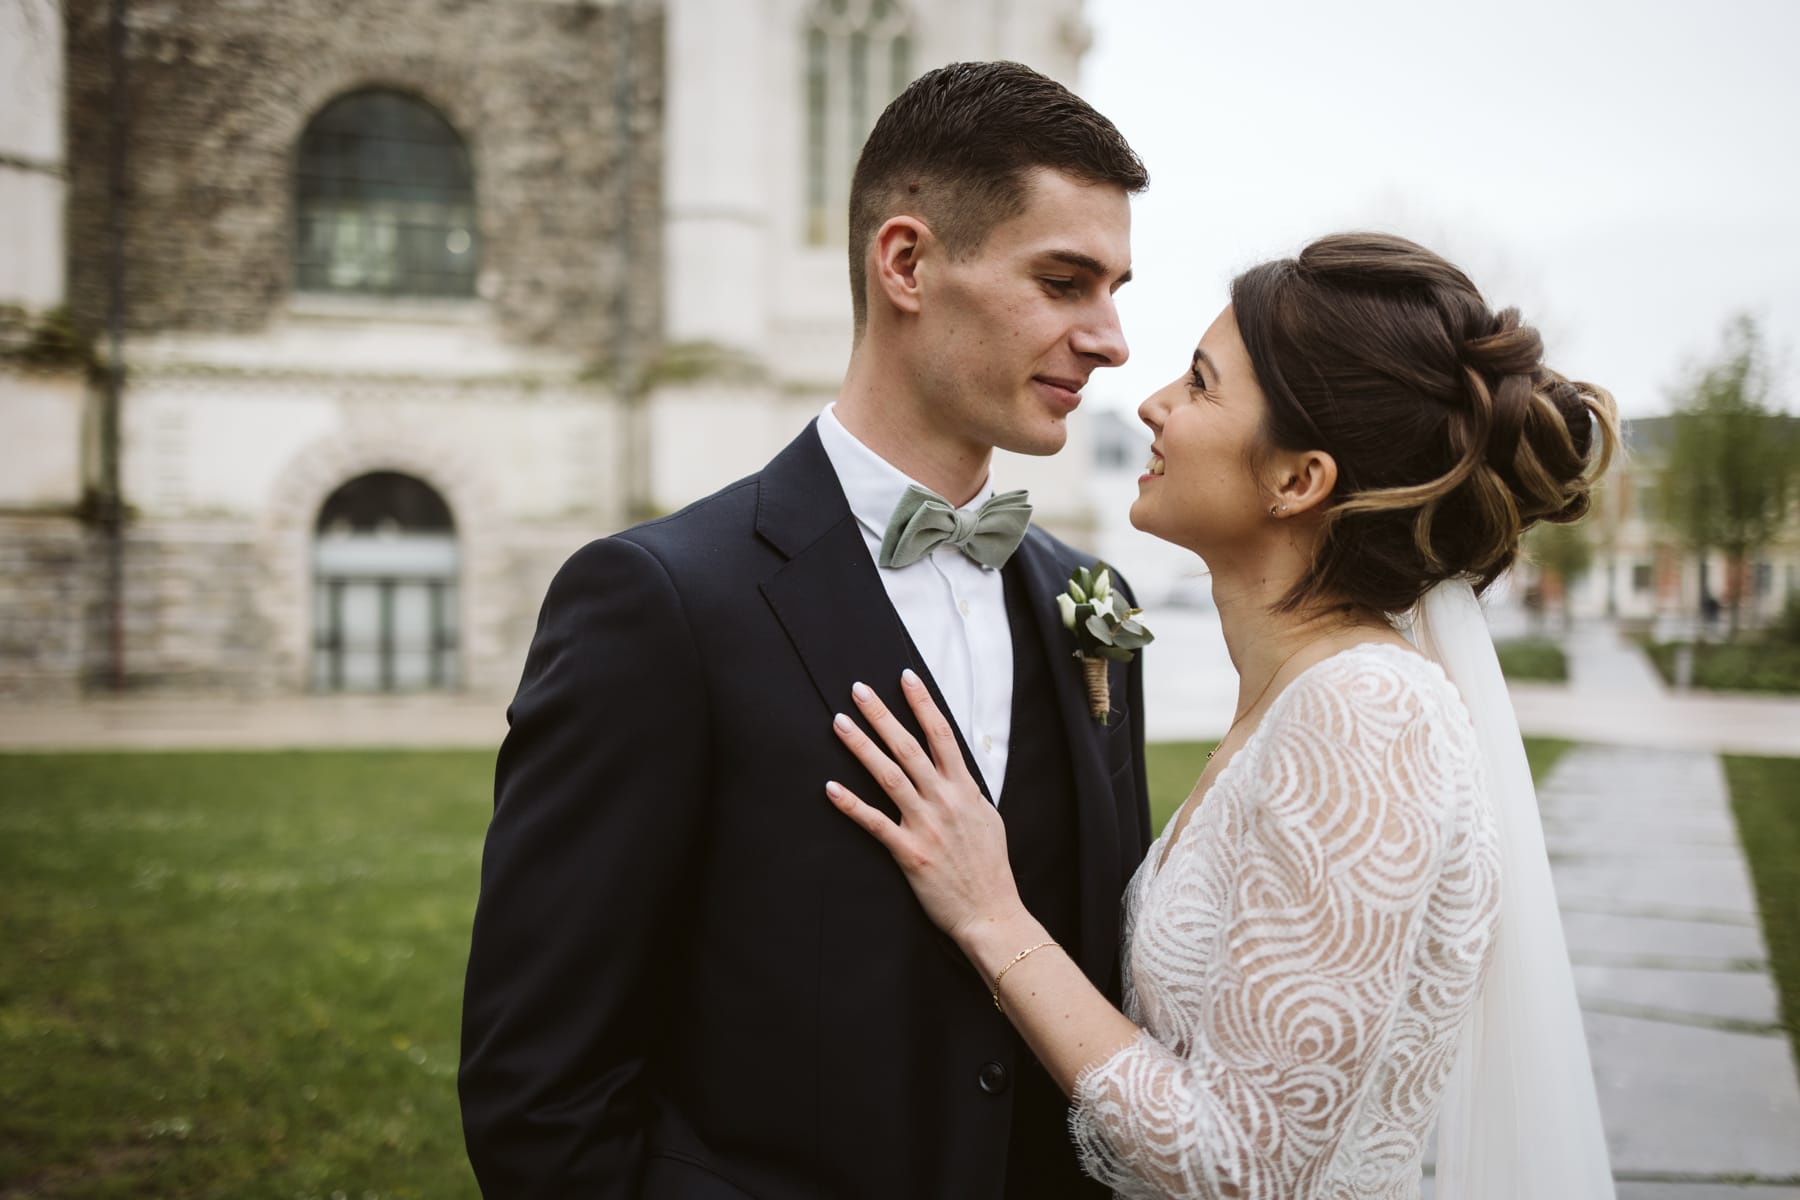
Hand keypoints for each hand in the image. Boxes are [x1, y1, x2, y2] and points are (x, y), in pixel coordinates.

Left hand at [826, 670, 1028, 946]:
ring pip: (889, 776)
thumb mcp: (987, 818)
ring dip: (862, 747)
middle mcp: (945, 801)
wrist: (992, 913)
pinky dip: (852, 805)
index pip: (941, 735)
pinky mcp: (910, 852)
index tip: (905, 678)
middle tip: (858, 690)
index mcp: (965, 789)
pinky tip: (830, 788)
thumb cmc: (990, 867)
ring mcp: (926, 825)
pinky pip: (875, 823)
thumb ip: (967, 791)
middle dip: (882, 715)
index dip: (922, 704)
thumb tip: (953, 769)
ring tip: (839, 723)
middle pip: (908, 747)